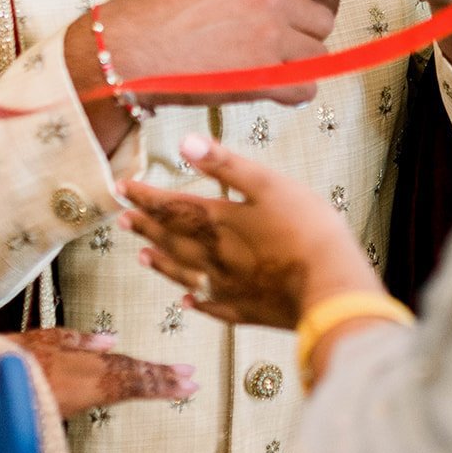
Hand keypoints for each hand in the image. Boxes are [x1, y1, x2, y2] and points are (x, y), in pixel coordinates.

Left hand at [8, 328, 196, 417]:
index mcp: (63, 388)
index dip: (155, 386)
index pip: (120, 385)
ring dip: (128, 358)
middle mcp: (58, 363)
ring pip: (95, 352)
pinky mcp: (22, 343)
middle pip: (115, 366)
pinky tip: (104, 340)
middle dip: (153, 372)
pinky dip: (88, 340)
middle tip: (187, 375)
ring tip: (157, 365)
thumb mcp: (16, 449)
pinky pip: (64, 337)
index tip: (185, 386)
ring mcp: (41, 350)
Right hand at [65, 0, 339, 134]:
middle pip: (325, 20)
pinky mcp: (263, 76)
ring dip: (299, 66)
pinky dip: (292, 94)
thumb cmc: (159, 17)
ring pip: (319, 55)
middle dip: (308, 37)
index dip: (319, 3)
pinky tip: (268, 90)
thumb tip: (285, 6)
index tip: (308, 18)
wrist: (128, 48)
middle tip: (283, 50)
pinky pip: (306, 88)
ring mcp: (270, 37)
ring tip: (268, 71)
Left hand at [117, 134, 380, 329]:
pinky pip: (213, 307)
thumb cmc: (306, 230)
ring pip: (185, 272)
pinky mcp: (247, 310)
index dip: (145, 196)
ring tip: (141, 255)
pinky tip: (190, 301)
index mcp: (219, 221)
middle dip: (145, 226)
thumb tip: (184, 142)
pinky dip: (197, 301)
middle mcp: (215, 255)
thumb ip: (225, 164)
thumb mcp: (268, 184)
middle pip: (172, 239)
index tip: (120, 188)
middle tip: (120, 220)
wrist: (331, 287)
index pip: (172, 206)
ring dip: (161, 261)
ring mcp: (229, 287)